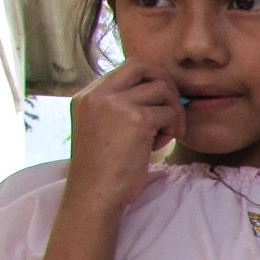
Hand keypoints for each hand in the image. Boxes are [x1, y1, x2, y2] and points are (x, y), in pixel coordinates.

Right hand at [65, 63, 185, 211]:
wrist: (94, 194)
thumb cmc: (104, 170)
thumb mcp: (103, 130)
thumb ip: (119, 109)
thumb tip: (157, 95)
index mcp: (86, 95)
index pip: (126, 69)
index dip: (149, 84)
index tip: (156, 107)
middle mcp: (97, 94)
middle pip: (142, 66)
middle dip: (165, 85)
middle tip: (170, 111)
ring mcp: (115, 103)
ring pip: (161, 88)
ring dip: (172, 110)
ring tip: (166, 134)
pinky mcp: (136, 119)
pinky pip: (169, 112)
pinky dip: (174, 126)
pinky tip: (164, 143)